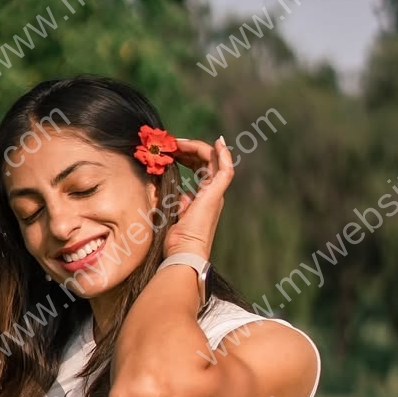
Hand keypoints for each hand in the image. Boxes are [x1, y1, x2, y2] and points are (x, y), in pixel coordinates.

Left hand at [161, 135, 233, 262]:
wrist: (183, 254)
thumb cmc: (175, 241)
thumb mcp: (172, 214)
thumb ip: (176, 201)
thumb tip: (178, 193)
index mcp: (203, 198)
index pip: (201, 168)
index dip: (188, 155)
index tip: (173, 150)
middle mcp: (212, 194)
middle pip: (207, 162)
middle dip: (190, 149)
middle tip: (173, 143)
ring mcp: (215, 194)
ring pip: (213, 161)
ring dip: (196, 148)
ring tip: (179, 143)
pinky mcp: (215, 195)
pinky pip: (225, 170)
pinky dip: (224, 155)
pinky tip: (219, 143)